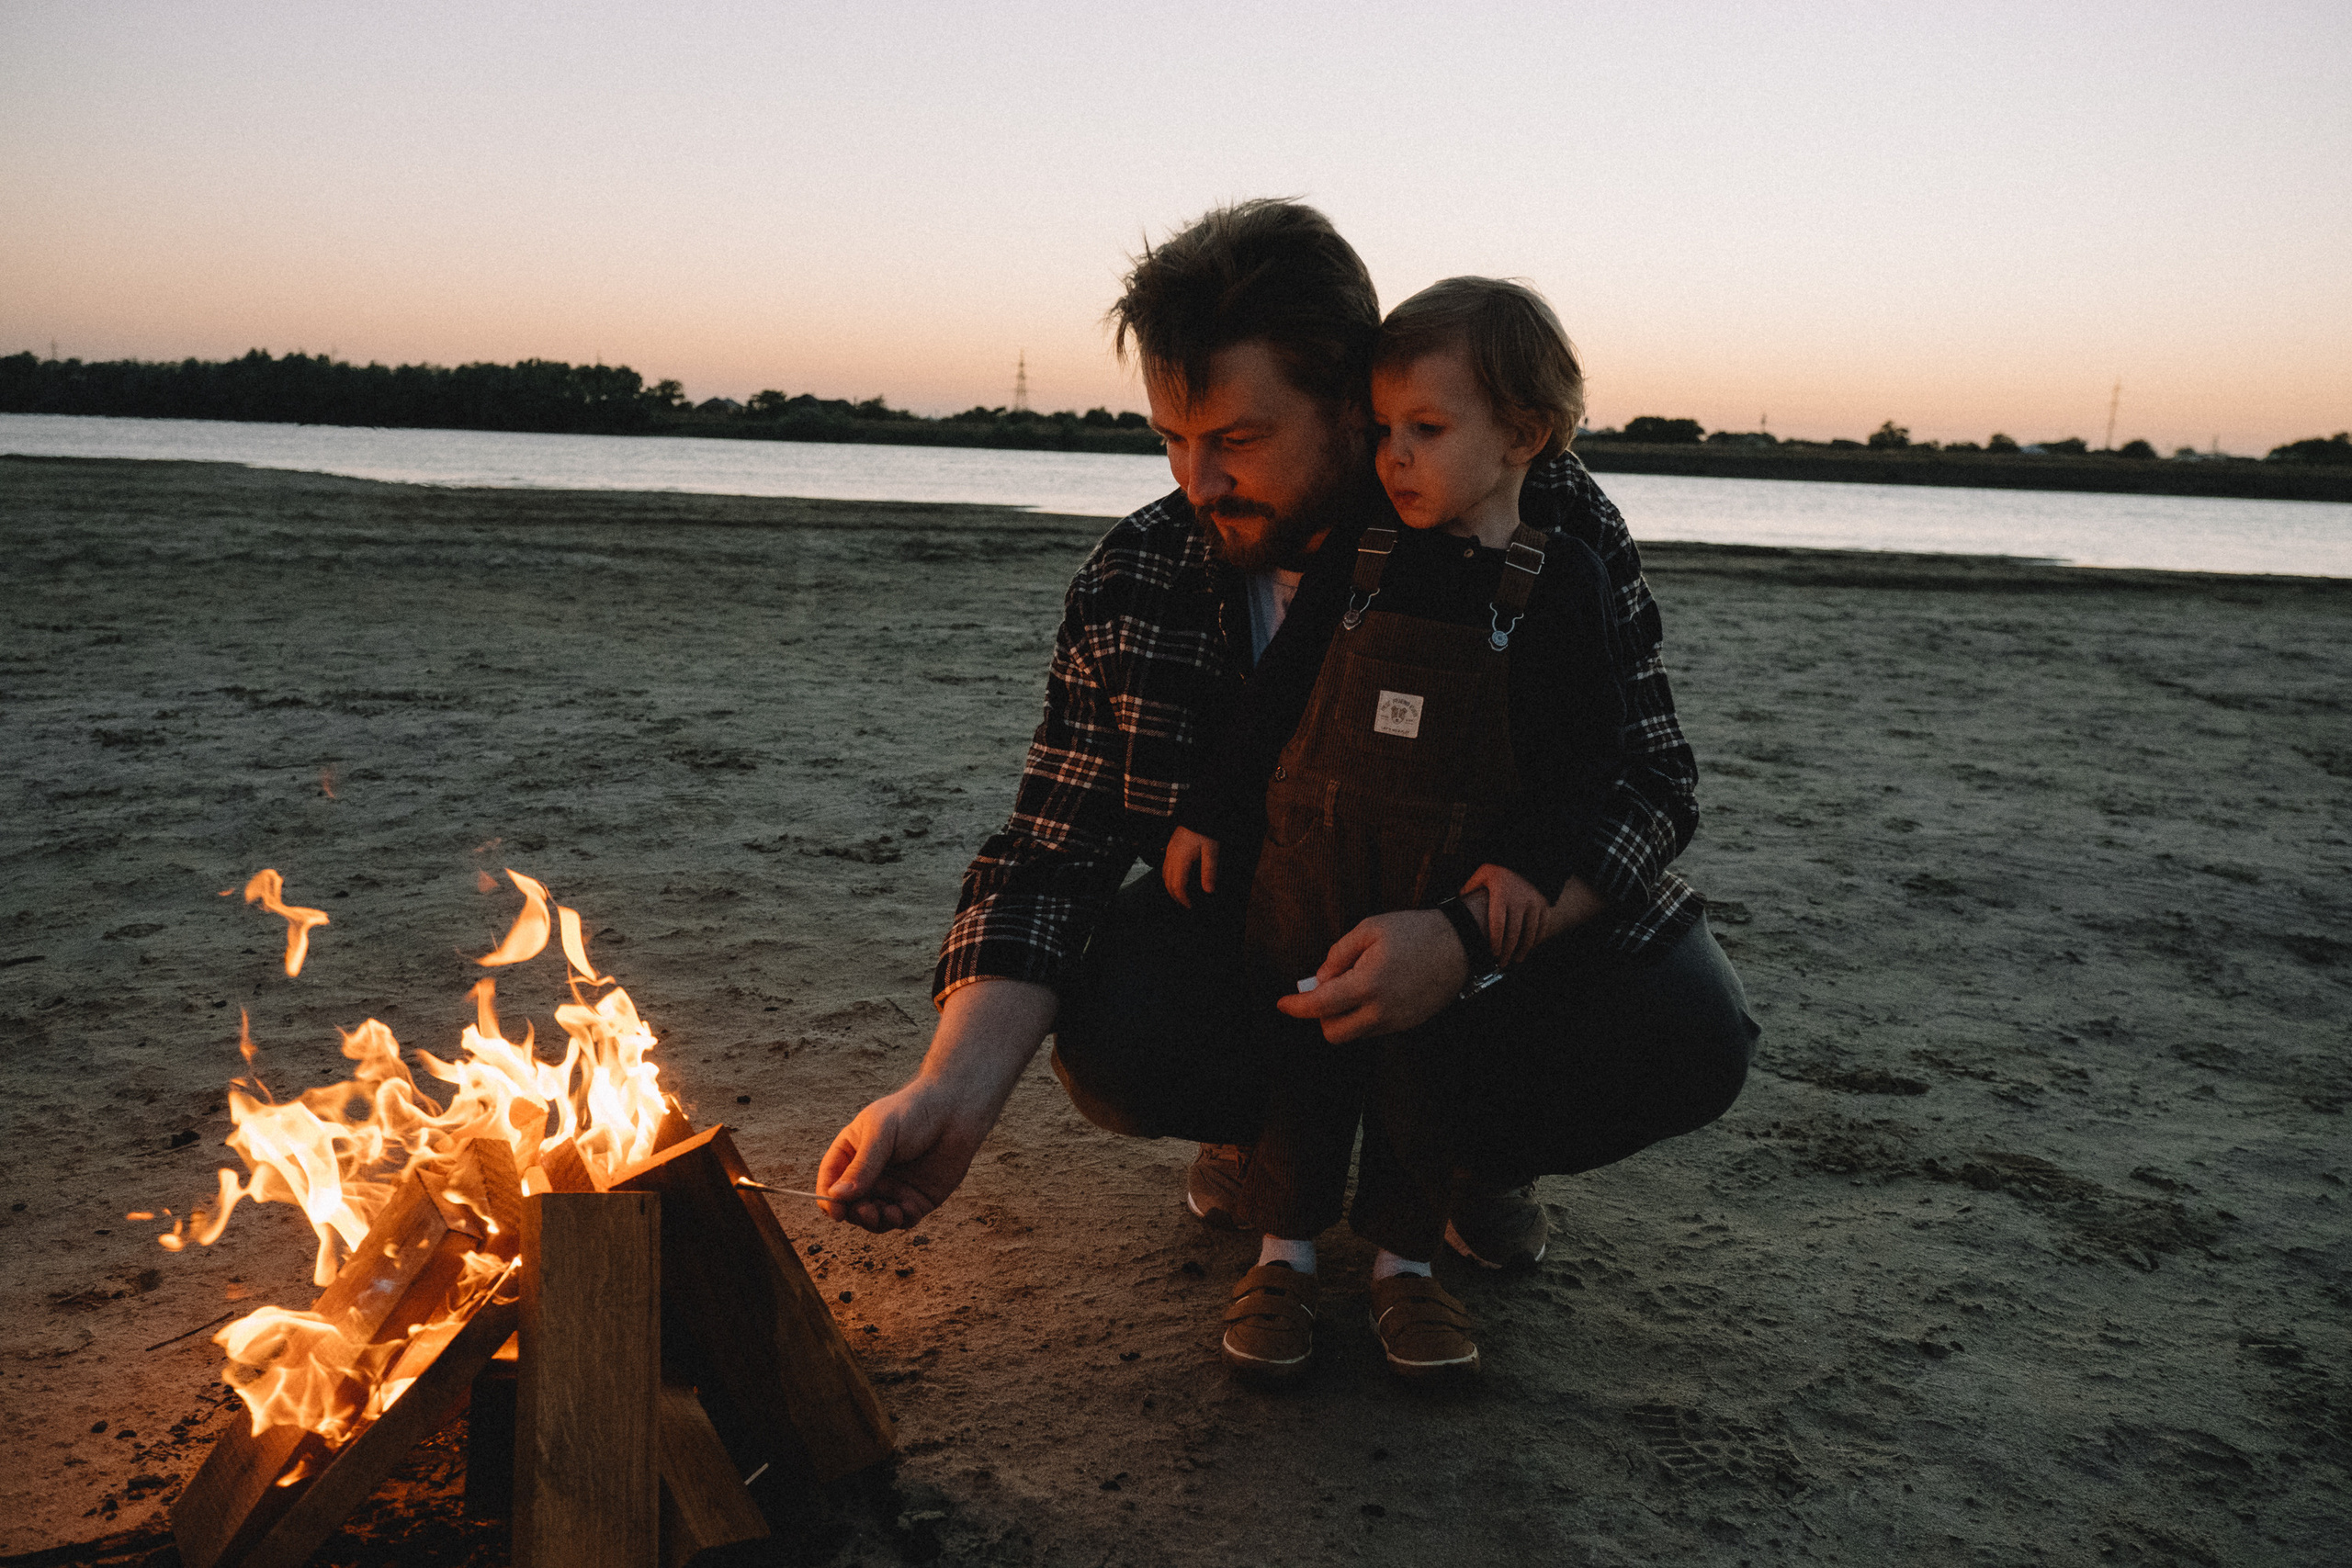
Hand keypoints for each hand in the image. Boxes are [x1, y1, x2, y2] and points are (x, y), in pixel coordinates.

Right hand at [814, 1076, 991, 1231]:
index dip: (829, 1200)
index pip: (831, 1182)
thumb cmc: (913, 1112)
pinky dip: (901, 1220)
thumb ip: (862, 1165)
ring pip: (875, 1218)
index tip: (836, 1211)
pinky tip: (907, 1210)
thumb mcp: (881, 1133)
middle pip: (851, 1206)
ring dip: (877, 1222)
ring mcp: (893, 1188)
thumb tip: (837, 1196)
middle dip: (855, 1214)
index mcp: (853, 1153)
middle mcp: (870, 1174)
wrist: (956, 1111)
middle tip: (868, 1211)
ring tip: (889, 1213)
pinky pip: (902, 1219)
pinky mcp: (917, 1198)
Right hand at [1162, 825, 1220, 908]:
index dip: (1183, 898)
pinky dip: (1169, 878)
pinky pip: (1165, 867)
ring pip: (1164, 875)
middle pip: (1168, 883)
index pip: (1177, 885)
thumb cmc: (1205, 830)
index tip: (1190, 906)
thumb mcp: (1211, 851)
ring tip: (1181, 896)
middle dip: (1176, 896)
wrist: (1198, 811)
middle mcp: (1171, 856)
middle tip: (1186, 905)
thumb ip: (1209, 871)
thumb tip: (1208, 891)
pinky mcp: (1170, 847)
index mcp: (1180, 859)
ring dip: (1171, 888)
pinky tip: (1177, 880)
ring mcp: (1169, 851)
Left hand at [1274, 907, 1469, 1042]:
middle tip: (1326, 991)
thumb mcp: (1370, 929)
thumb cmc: (1415, 931)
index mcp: (1368, 984)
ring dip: (1344, 1017)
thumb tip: (1320, 980)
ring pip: (1354, 1034)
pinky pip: (1374, 1029)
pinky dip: (1364, 1016)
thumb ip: (1338, 954)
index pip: (1320, 1007)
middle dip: (1321, 1017)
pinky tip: (1373, 992)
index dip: (1296, 1007)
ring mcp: (1397, 1022)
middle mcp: (1381, 1011)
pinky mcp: (1408, 1024)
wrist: (1460, 945)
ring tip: (1355, 984)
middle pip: (1333, 1033)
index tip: (1283, 1003)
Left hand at [1461, 863, 1547, 965]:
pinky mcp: (1544, 904)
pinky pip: (1542, 926)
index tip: (1492, 954)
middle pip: (1514, 933)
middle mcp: (1519, 901)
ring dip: (1523, 949)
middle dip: (1507, 951)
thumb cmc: (1501, 866)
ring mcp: (1534, 903)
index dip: (1495, 941)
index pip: (1498, 924)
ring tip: (1516, 959)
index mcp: (1501, 895)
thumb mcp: (1483, 873)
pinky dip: (1537, 939)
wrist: (1528, 855)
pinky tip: (1530, 947)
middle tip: (1501, 963)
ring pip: (1530, 933)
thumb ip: (1470, 887)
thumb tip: (1457, 901)